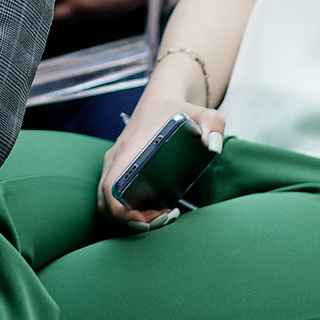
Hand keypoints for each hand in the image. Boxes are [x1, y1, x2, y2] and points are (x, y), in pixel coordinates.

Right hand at [96, 62, 224, 228]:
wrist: (161, 100)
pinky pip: (118, 198)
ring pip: (110, 203)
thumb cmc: (177, 109)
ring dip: (133, 217)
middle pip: (106, 203)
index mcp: (129, 149)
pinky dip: (133, 210)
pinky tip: (160, 209)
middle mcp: (116, 160)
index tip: (146, 219)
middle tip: (163, 218)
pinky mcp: (122, 171)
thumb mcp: (202, 113)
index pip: (109, 187)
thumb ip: (213, 125)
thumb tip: (213, 147)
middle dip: (131, 220)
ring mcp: (117, 166)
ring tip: (164, 215)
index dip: (121, 212)